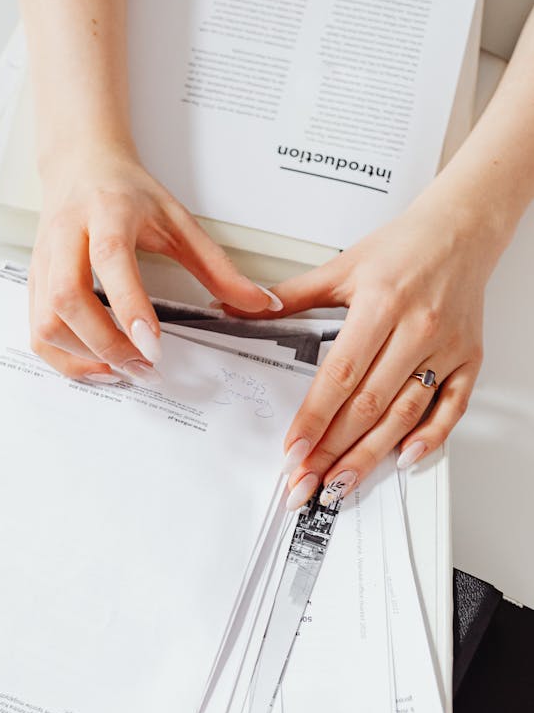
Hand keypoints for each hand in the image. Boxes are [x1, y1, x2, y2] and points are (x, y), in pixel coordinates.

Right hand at [30, 141, 278, 380]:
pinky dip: (65, 359)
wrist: (79, 165)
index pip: (110, 259)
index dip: (129, 305)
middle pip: (67, 298)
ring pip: (46, 321)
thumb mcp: (179, 221)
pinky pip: (37, 331)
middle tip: (145, 367)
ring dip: (84, 355)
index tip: (154, 346)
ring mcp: (43, 261)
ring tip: (125, 369)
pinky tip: (98, 365)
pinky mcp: (33, 282)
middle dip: (106, 343)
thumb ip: (219, 267)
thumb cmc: (128, 192)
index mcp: (107, 212)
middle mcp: (66, 236)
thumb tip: (261, 303)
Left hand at [234, 191, 502, 507]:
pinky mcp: (469, 359)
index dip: (315, 416)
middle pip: (369, 404)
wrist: (461, 229)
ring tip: (340, 483)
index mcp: (380, 304)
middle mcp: (416, 329)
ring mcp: (446, 348)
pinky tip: (403, 459)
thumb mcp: (341, 266)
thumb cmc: (403, 247)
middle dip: (333, 449)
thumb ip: (289, 295)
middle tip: (305, 481)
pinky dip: (430, 438)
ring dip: (371, 455)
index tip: (294, 448)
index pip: (341, 373)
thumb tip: (242, 307)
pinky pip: (452, 408)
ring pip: (405, 414)